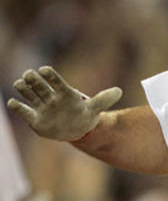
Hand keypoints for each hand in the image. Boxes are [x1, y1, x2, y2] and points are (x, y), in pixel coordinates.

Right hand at [7, 66, 121, 141]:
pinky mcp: (35, 119)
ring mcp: (42, 107)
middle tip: (29, 75)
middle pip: (40, 86)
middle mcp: (51, 97)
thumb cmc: (85, 115)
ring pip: (30, 94)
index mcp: (65, 93)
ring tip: (20, 83)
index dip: (50, 75)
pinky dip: (17, 107)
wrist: (77, 130)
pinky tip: (14, 103)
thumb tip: (119, 91)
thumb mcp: (96, 108)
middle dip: (33, 79)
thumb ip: (105, 99)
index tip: (44, 70)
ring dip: (24, 89)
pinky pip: (23, 111)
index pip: (56, 81)